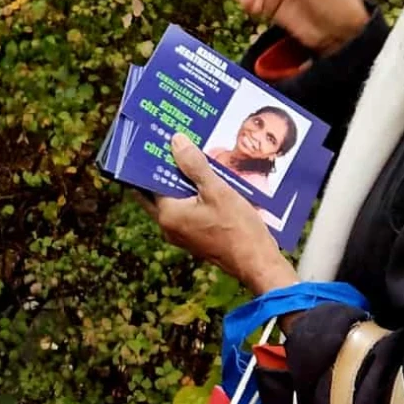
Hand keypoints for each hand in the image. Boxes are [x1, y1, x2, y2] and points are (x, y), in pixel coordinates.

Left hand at [151, 138, 296, 295]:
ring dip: (180, 183)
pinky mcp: (195, 238)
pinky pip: (187, 211)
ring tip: (191, 158)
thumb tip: (176, 141)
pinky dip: (191, 196)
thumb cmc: (237, 227)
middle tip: (171, 148)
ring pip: (174, 202)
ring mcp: (181, 234)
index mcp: (168, 214)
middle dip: (163, 171)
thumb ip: (194, 165)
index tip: (154, 145)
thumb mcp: (217, 190)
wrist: (256, 262)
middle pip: (157, 193)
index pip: (147, 184)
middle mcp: (169, 226)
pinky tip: (206, 182)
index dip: (150, 164)